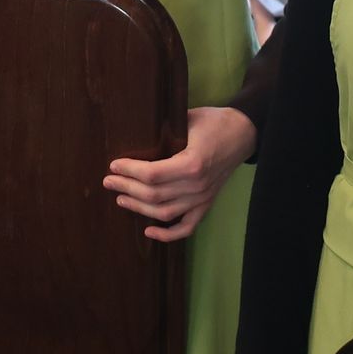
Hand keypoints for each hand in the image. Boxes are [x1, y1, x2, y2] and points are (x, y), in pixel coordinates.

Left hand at [104, 106, 257, 241]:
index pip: (152, 174)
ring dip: (139, 208)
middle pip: (154, 195)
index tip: (114, 165)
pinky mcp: (207, 204)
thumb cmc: (214, 121)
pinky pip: (187, 227)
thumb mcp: (187, 119)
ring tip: (121, 198)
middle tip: (109, 181)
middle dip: (127, 188)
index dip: (129, 171)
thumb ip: (164, 130)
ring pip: (165, 213)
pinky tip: (148, 231)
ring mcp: (203, 198)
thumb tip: (134, 133)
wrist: (244, 133)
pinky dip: (167, 234)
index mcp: (192, 163)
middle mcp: (197, 185)